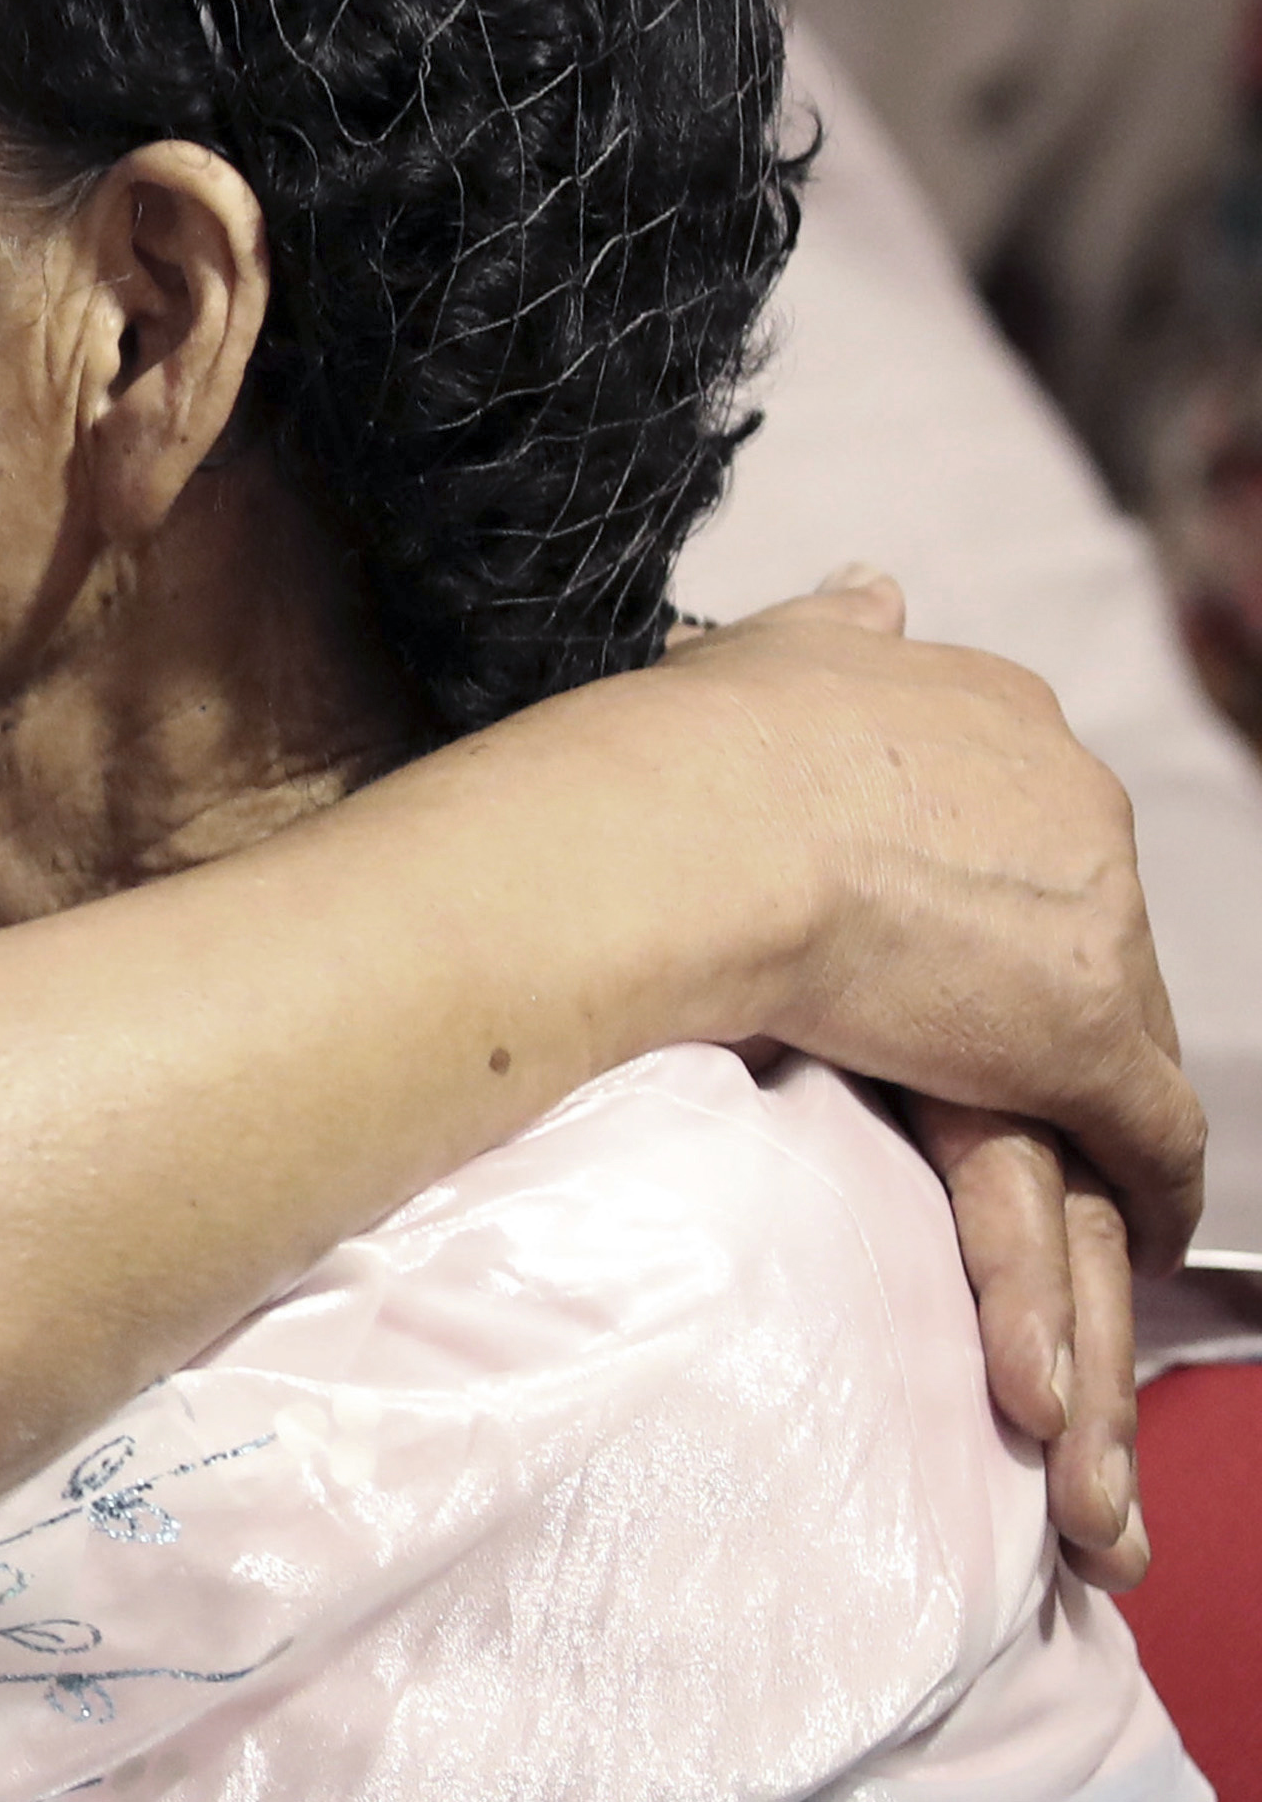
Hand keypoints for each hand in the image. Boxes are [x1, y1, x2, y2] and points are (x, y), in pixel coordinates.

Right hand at [639, 570, 1190, 1583]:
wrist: (685, 830)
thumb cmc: (680, 754)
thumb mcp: (766, 655)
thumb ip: (830, 633)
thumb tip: (876, 588)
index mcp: (987, 712)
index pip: (1023, 823)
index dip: (983, 893)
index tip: (951, 941)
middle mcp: (1065, 794)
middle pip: (1079, 929)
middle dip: (1043, 1005)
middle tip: (997, 1069)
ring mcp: (1089, 917)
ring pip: (1113, 1042)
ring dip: (1091, 1133)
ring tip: (1076, 1197)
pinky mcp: (1083, 1033)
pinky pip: (1146, 1136)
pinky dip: (1148, 1193)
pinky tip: (1138, 1240)